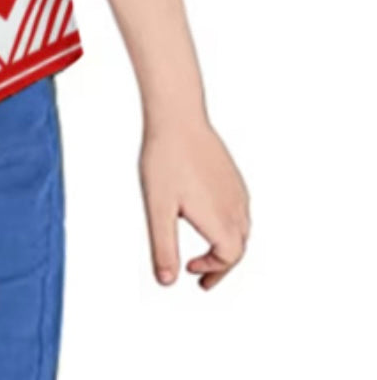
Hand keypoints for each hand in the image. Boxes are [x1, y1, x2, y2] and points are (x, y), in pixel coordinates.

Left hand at [139, 115, 249, 289]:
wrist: (178, 118)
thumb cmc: (166, 159)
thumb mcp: (158, 209)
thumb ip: (163, 247)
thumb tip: (166, 280)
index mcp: (221, 220)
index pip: (227, 258)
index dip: (212, 270)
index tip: (191, 272)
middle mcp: (236, 208)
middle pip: (238, 248)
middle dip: (220, 265)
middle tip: (202, 275)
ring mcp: (237, 190)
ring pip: (240, 229)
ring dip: (226, 245)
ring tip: (207, 250)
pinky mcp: (232, 176)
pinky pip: (238, 209)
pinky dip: (228, 225)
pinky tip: (211, 219)